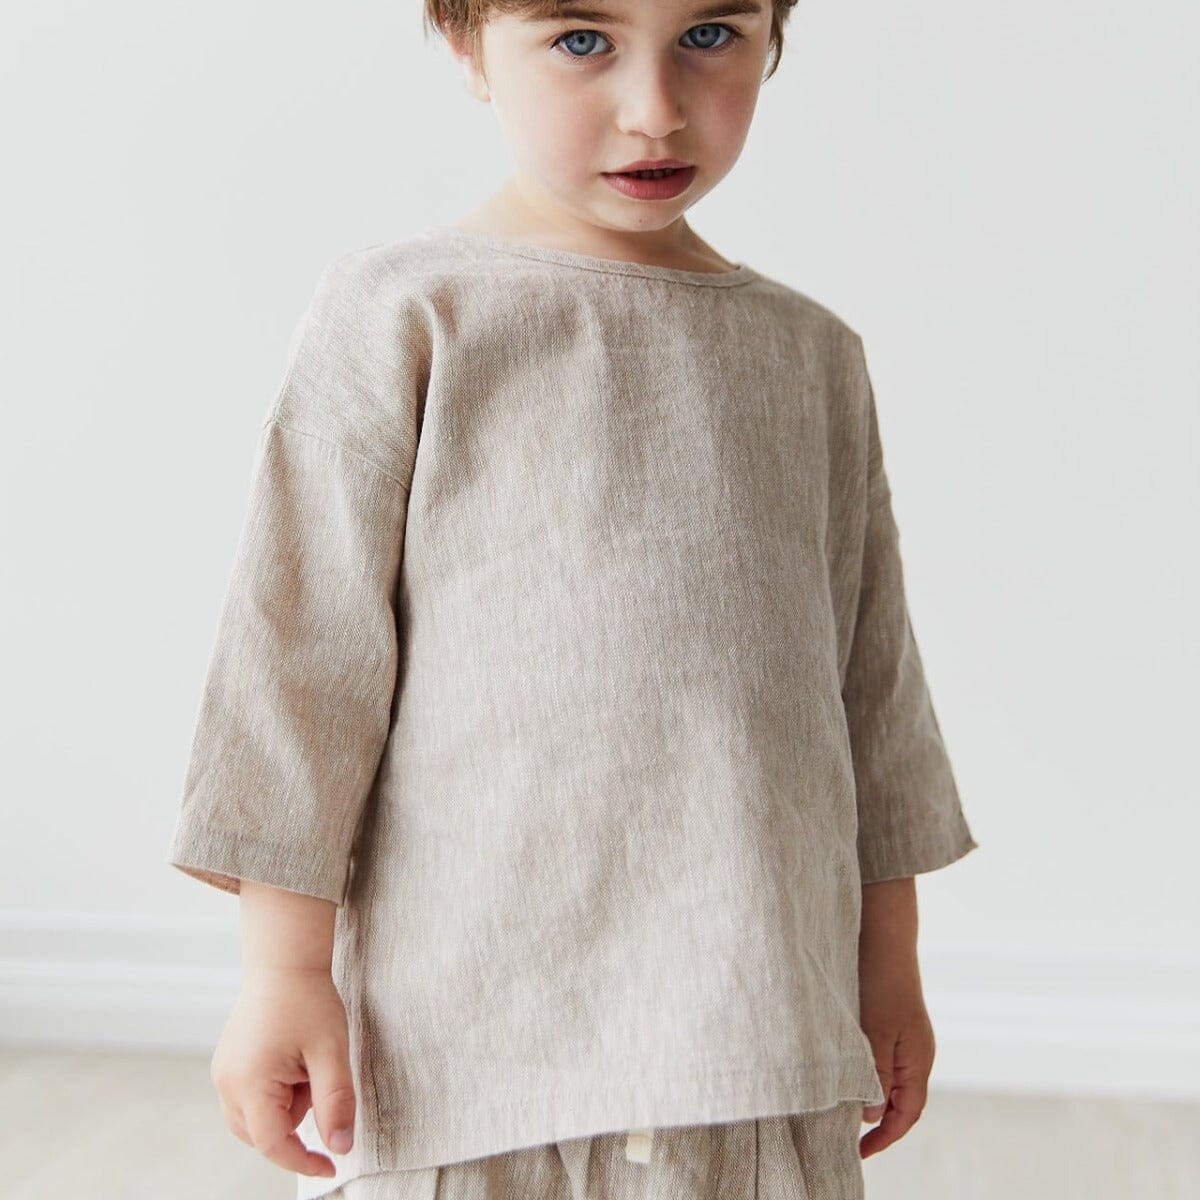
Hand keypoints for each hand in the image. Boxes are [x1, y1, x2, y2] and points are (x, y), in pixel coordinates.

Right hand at [209, 965, 356, 1178]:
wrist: (285, 961)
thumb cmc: (309, 1001)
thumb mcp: (332, 1052)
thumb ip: (336, 1102)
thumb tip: (340, 1147)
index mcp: (249, 1083)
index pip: (274, 1144)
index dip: (304, 1161)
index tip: (333, 1164)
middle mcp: (226, 1083)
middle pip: (262, 1135)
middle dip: (297, 1119)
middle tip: (316, 1076)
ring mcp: (223, 1074)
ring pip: (256, 1120)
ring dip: (285, 1106)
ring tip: (304, 1063)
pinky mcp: (227, 1065)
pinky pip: (251, 1099)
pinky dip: (275, 1093)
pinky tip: (292, 1060)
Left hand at [857, 954, 934, 1158]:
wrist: (883, 935)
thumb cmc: (879, 981)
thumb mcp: (874, 1031)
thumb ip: (876, 1073)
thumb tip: (872, 1115)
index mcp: (919, 1060)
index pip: (907, 1114)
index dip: (885, 1138)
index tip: (858, 1153)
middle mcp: (917, 1053)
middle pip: (902, 1102)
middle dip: (879, 1124)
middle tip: (847, 1138)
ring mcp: (906, 1038)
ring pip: (891, 1081)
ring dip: (872, 1099)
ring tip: (843, 1112)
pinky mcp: (892, 1023)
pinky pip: (883, 1061)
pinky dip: (868, 1075)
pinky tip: (847, 1073)